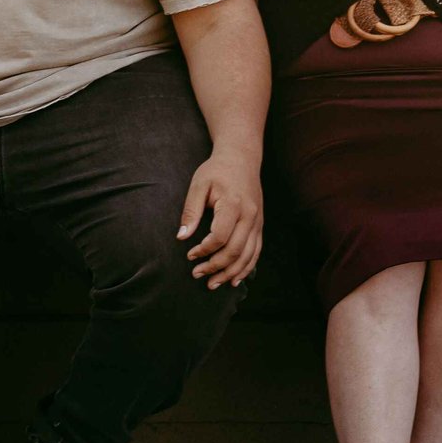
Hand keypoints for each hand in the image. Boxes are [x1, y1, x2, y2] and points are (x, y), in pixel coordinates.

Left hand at [178, 147, 263, 288]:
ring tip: (213, 284)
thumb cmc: (216, 170)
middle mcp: (250, 215)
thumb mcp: (199, 185)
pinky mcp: (260, 224)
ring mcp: (258, 221)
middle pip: (235, 250)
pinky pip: (256, 251)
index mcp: (234, 204)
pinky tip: (234, 280)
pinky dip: (246, 268)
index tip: (189, 255)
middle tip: (196, 274)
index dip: (204, 250)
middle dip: (215, 267)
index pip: (220, 236)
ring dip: (231, 273)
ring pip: (248, 255)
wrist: (241, 158)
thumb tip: (182, 237)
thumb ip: (191, 211)